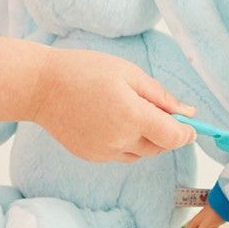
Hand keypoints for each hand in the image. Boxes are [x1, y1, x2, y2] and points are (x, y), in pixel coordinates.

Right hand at [28, 48, 195, 162]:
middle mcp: (121, 140)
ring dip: (144, 138)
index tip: (189, 124)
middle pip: (159, 146)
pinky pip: (119, 154)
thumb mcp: (127, 72)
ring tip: (124, 111)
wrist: (39, 87)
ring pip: (139, 153)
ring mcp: (104, 152)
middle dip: (163, 131)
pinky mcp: (91, 156)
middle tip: (148, 106)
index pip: (175, 137)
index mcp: (133, 117)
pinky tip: (108, 121)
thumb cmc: (82, 71)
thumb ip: (160, 96)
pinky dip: (123, 142)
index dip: (187, 132)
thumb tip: (189, 113)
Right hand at [185, 206, 224, 227]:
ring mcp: (209, 218)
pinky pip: (211, 226)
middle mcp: (202, 218)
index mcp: (197, 219)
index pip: (190, 225)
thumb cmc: (213, 215)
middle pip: (197, 226)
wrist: (224, 206)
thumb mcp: (206, 224)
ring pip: (204, 227)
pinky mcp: (215, 219)